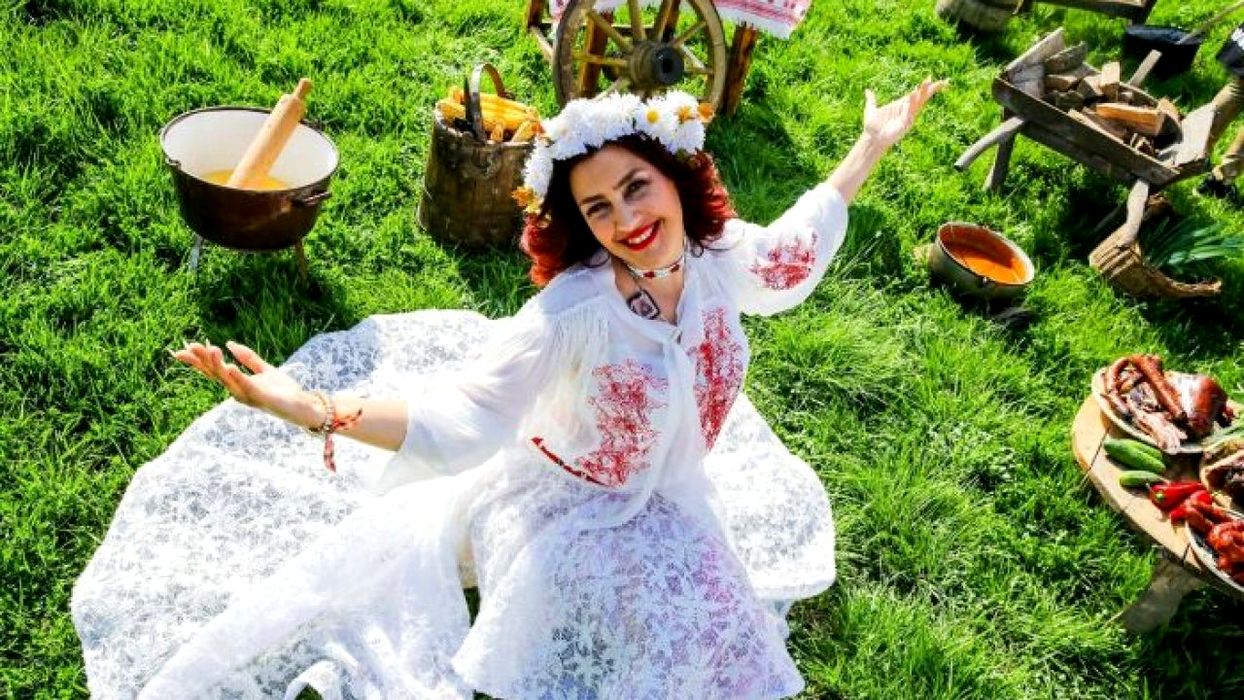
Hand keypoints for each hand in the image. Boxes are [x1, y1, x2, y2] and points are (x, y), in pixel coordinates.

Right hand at [172, 341, 316, 427]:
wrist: (303, 406)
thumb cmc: (283, 391)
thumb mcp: (265, 369)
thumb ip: (248, 358)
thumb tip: (229, 344)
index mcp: (237, 383)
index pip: (213, 370)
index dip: (198, 360)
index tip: (183, 348)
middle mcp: (238, 391)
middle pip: (215, 374)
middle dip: (202, 360)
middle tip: (190, 345)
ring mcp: (248, 396)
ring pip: (228, 380)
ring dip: (218, 365)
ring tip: (211, 349)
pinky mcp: (262, 398)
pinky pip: (247, 387)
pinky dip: (238, 377)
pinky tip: (230, 367)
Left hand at [862, 77, 948, 149]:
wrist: (871, 139)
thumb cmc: (872, 127)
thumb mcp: (871, 109)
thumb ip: (871, 99)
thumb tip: (867, 90)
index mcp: (901, 105)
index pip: (915, 94)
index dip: (923, 87)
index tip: (930, 77)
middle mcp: (906, 111)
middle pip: (921, 98)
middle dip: (929, 89)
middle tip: (938, 80)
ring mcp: (907, 118)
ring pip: (917, 104)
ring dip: (921, 94)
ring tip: (925, 83)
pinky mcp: (904, 125)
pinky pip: (909, 113)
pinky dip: (911, 105)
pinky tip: (912, 95)